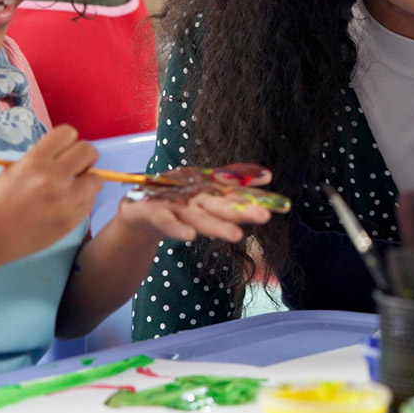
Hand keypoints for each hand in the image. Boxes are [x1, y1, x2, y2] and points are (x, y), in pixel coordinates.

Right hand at [0, 125, 102, 266]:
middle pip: (88, 151)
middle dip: (84, 157)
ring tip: (74, 188)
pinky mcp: (71, 220)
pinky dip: (83, 201)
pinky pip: (90, 202)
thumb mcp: (14, 170)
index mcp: (34, 161)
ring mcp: (64, 200)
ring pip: (97, 178)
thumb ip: (41, 159)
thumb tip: (67, 152)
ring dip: (88, 180)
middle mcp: (52, 177)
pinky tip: (67, 205)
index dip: (68, 140)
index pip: (67, 133)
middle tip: (76, 167)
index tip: (64, 150)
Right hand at [111, 170, 274, 243]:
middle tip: (264, 216)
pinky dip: (176, 227)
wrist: (137, 211)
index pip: (232, 196)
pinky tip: (190, 236)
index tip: (276, 208)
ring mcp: (171, 203)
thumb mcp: (208, 195)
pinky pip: (165, 221)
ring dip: (215, 224)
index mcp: (206, 190)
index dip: (253, 202)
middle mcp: (191, 195)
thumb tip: (269, 176)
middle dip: (241, 211)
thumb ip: (236, 187)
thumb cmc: (177, 201)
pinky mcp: (150, 211)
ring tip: (236, 235)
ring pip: (196, 215)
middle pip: (219, 204)